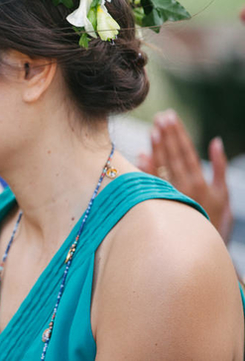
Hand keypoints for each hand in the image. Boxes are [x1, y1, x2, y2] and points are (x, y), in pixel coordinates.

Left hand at [138, 110, 231, 240]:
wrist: (201, 247)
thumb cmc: (215, 219)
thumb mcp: (223, 194)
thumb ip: (219, 166)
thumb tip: (216, 141)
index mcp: (200, 182)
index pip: (186, 151)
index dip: (178, 133)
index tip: (170, 117)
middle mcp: (184, 187)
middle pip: (173, 156)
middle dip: (167, 134)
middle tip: (160, 116)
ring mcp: (170, 196)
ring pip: (161, 167)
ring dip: (156, 147)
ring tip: (152, 128)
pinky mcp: (159, 204)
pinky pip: (151, 184)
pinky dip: (146, 169)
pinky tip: (140, 155)